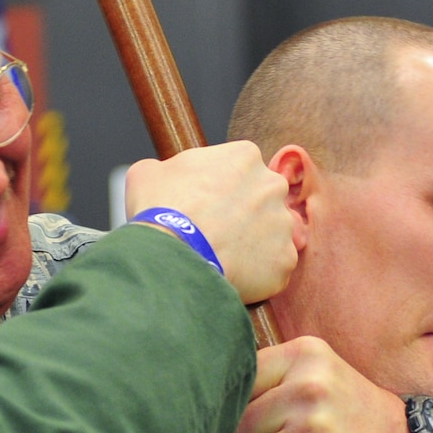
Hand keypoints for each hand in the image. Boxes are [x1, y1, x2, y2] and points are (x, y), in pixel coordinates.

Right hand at [124, 141, 294, 303]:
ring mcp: (283, 224)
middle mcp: (272, 186)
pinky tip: (232, 276)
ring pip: (271, 235)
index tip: (207, 206)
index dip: (221, 190)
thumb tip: (163, 176)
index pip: (240, 170)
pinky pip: (274, 268)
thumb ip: (167, 169)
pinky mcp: (285, 260)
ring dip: (252, 245)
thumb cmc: (159, 212)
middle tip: (216, 233)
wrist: (172, 258)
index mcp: (245, 156)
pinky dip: (257, 275)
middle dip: (243, 215)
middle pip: (261, 201)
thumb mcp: (148, 174)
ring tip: (221, 258)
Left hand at [236, 337, 424, 432]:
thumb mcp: (320, 373)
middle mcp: (310, 388)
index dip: (247, 413)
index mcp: (305, 356)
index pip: (238, 384)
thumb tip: (206, 394)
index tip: (272, 422)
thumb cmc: (354, 416)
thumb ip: (271, 377)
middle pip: (240, 429)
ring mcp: (316, 431)